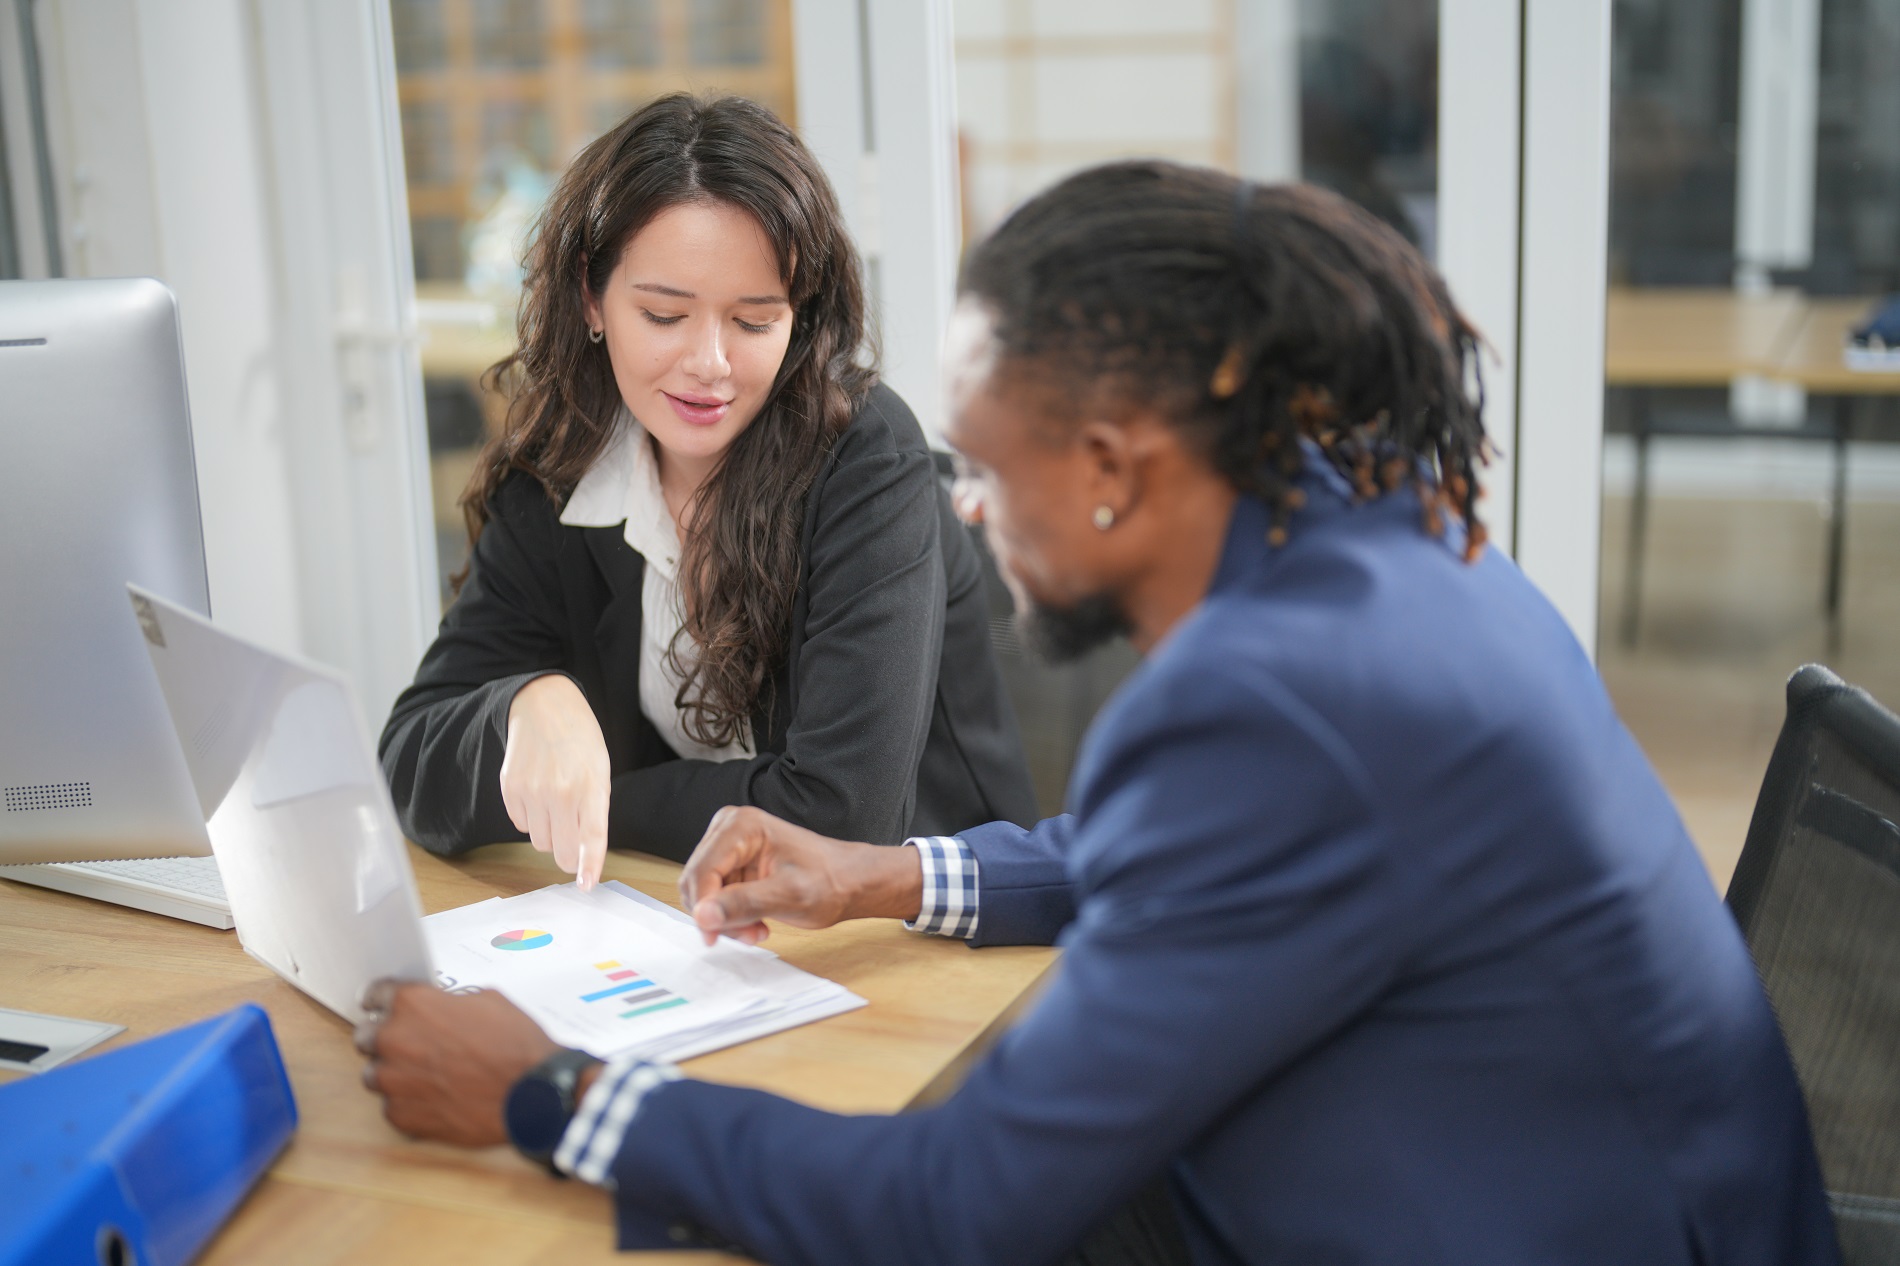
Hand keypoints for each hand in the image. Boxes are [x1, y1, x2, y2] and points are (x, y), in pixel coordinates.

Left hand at [355, 980, 561, 1146]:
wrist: (531, 1092)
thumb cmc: (515, 1045)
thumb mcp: (488, 1001)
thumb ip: (450, 1003)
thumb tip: (442, 1010)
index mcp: (412, 1004)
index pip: (375, 994)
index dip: (381, 1000)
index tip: (380, 1007)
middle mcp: (394, 1040)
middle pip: (365, 1037)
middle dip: (385, 1038)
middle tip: (412, 1045)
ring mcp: (394, 1081)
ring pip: (374, 1075)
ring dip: (394, 1073)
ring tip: (425, 1077)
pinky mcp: (401, 1116)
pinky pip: (391, 1107)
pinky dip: (408, 1103)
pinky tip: (436, 1099)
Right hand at [502, 674, 609, 890]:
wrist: (544, 707)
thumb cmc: (580, 742)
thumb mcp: (600, 772)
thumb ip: (595, 812)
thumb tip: (584, 855)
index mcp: (591, 787)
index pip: (591, 837)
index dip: (589, 865)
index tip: (586, 885)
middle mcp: (559, 792)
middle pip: (561, 852)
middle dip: (569, 855)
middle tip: (573, 840)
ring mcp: (531, 791)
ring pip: (540, 842)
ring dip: (550, 833)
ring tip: (556, 802)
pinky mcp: (510, 789)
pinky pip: (520, 826)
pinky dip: (531, 819)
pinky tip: (538, 793)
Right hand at [678, 805, 923, 946]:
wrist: (851, 881)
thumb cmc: (830, 881)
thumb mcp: (789, 897)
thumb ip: (743, 904)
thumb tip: (703, 916)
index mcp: (742, 826)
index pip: (702, 871)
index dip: (704, 908)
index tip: (714, 937)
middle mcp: (730, 829)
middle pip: (697, 881)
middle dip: (718, 915)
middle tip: (749, 935)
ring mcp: (730, 846)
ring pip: (704, 893)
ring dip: (726, 919)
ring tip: (758, 930)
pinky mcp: (733, 863)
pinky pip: (715, 896)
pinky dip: (731, 916)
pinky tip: (757, 923)